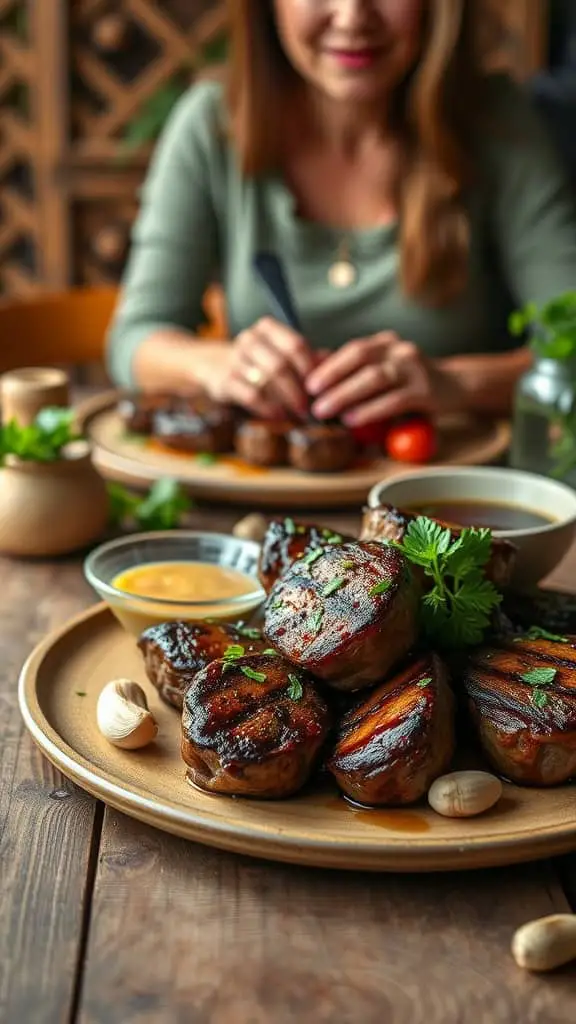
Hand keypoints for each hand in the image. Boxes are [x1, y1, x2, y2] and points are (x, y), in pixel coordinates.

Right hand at [215, 317, 316, 418]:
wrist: (215, 367)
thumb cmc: (259, 363)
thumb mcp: (282, 355)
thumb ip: (309, 360)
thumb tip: (336, 369)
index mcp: (267, 328)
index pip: (295, 345)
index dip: (310, 369)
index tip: (321, 388)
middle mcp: (249, 338)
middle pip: (281, 365)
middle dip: (298, 390)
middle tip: (310, 408)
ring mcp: (235, 358)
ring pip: (266, 380)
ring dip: (286, 401)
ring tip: (298, 414)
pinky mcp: (225, 380)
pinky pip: (251, 395)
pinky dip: (268, 408)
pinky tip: (279, 416)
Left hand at [305, 332, 461, 425]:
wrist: (455, 386)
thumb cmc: (409, 382)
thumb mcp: (382, 369)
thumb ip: (352, 369)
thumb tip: (314, 368)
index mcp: (385, 342)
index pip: (352, 349)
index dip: (328, 365)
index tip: (306, 383)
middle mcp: (399, 349)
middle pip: (360, 359)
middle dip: (331, 378)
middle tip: (310, 398)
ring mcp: (414, 368)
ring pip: (374, 378)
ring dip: (346, 395)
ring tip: (325, 411)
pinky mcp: (425, 391)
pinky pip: (393, 400)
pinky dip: (370, 410)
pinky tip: (353, 419)